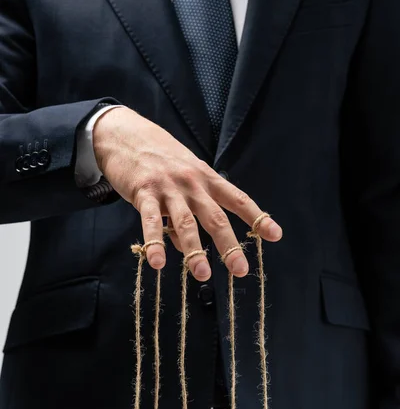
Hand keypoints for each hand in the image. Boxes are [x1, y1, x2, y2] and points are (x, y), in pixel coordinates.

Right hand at [93, 106, 282, 280]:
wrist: (126, 134)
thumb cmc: (159, 160)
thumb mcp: (182, 179)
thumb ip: (187, 213)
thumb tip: (186, 248)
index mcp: (207, 178)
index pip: (238, 198)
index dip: (257, 217)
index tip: (275, 235)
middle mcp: (192, 183)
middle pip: (216, 217)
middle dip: (229, 246)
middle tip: (240, 270)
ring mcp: (168, 187)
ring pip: (186, 222)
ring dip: (195, 250)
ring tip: (202, 274)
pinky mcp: (144, 192)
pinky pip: (151, 221)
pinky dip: (155, 242)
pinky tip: (158, 262)